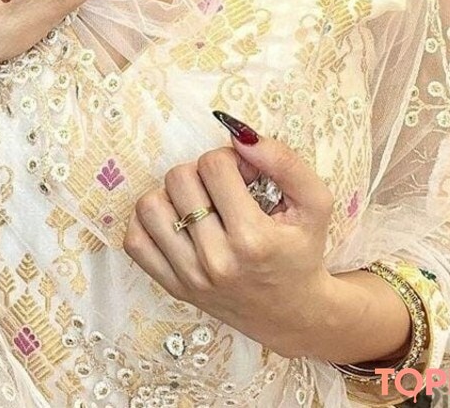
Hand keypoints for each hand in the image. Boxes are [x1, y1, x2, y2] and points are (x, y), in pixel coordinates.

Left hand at [122, 128, 336, 358]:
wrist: (294, 314)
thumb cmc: (302, 251)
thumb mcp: (314, 203)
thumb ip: (283, 162)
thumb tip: (238, 134)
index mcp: (253, 239)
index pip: (213, 165)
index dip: (230, 159)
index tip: (245, 176)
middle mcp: (216, 261)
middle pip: (179, 179)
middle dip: (202, 172)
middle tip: (224, 189)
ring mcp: (190, 277)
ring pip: (150, 206)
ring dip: (173, 195)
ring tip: (199, 204)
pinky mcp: (173, 287)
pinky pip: (135, 240)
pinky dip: (150, 222)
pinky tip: (178, 221)